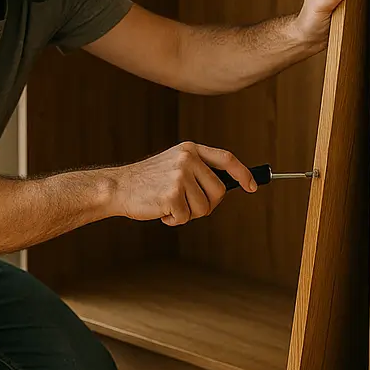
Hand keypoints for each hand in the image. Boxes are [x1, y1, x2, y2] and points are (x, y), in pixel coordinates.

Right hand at [110, 142, 255, 226]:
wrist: (118, 187)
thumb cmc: (147, 182)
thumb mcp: (174, 165)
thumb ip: (198, 171)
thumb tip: (229, 187)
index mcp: (190, 149)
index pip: (226, 158)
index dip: (242, 173)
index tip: (252, 187)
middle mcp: (187, 159)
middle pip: (219, 191)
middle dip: (208, 205)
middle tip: (188, 207)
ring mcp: (179, 176)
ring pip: (204, 207)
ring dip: (188, 213)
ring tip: (169, 205)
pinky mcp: (171, 194)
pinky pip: (185, 217)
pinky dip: (174, 220)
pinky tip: (160, 210)